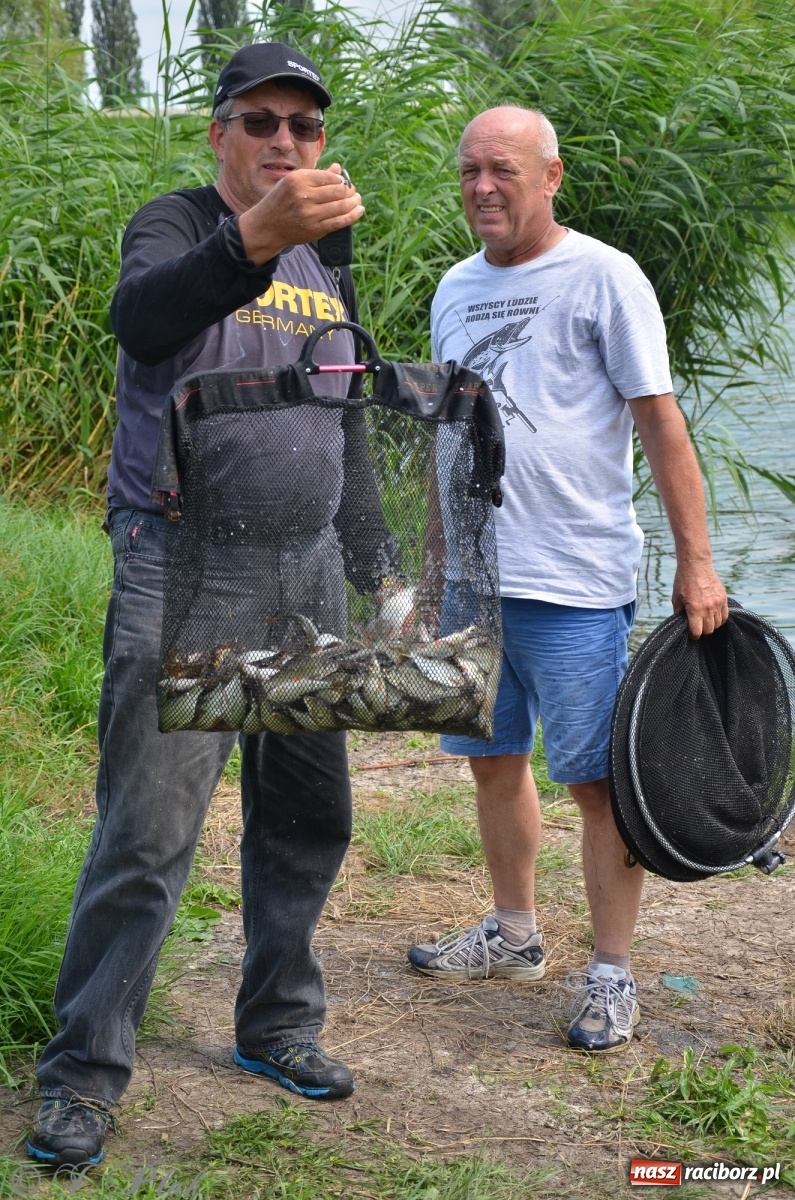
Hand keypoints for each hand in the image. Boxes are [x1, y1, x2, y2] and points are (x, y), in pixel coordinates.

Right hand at [239, 163, 363, 263]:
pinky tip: (359, 210)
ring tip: (357, 200)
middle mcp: (304, 196)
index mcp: (298, 180)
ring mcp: (310, 215)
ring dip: (354, 202)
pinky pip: (340, 221)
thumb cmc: (282, 201)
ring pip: (342, 206)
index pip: (329, 177)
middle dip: (350, 191)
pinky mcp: (315, 230)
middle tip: (353, 191)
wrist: (268, 226)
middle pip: (338, 191)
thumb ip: (317, 176)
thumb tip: (338, 169)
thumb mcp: (294, 183)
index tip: (344, 182)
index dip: (341, 180)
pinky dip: (353, 215)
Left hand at [671, 561, 728, 638]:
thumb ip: (679, 614)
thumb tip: (682, 626)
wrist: (696, 565)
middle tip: (697, 626)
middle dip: (702, 631)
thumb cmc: (683, 582)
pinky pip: (725, 616)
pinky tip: (713, 617)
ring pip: (718, 624)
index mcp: (695, 609)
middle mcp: (708, 608)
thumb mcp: (676, 599)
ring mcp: (718, 603)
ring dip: (711, 625)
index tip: (691, 633)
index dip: (693, 635)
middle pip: (709, 630)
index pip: (697, 632)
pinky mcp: (724, 598)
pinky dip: (719, 619)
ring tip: (704, 620)